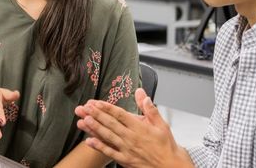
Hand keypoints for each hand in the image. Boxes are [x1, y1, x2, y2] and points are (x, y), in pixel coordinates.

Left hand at [74, 88, 192, 166]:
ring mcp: (127, 149)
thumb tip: (142, 94)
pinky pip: (110, 152)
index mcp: (139, 127)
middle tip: (86, 108)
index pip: (120, 114)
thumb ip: (150, 108)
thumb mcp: (161, 124)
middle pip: (111, 124)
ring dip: (95, 128)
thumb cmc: (166, 146)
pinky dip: (99, 147)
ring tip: (85, 120)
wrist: (171, 166)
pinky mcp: (125, 160)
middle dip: (97, 115)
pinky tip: (89, 141)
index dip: (107, 107)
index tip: (97, 102)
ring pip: (108, 136)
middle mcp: (131, 137)